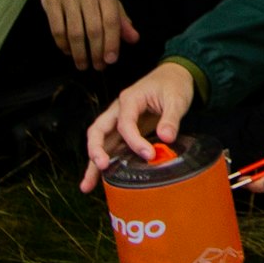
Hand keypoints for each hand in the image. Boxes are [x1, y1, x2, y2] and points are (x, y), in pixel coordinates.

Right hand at [40, 0, 135, 69]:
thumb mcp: (109, 0)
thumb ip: (121, 20)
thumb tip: (134, 39)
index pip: (111, 21)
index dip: (112, 43)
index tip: (110, 60)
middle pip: (93, 29)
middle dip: (96, 52)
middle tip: (98, 66)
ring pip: (75, 32)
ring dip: (80, 53)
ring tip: (83, 64)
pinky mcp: (50, 0)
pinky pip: (57, 30)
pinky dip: (63, 45)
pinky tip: (69, 52)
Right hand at [81, 63, 198, 187]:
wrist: (173, 76)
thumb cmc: (173, 84)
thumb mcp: (177, 99)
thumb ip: (171, 119)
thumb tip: (166, 138)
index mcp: (129, 99)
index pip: (125, 123)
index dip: (135, 141)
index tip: (149, 154)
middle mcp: (118, 110)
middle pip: (98, 130)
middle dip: (96, 149)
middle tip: (102, 166)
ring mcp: (118, 121)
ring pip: (99, 142)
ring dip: (92, 163)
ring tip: (87, 186)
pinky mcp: (123, 131)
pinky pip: (109, 147)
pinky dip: (103, 163)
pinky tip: (98, 180)